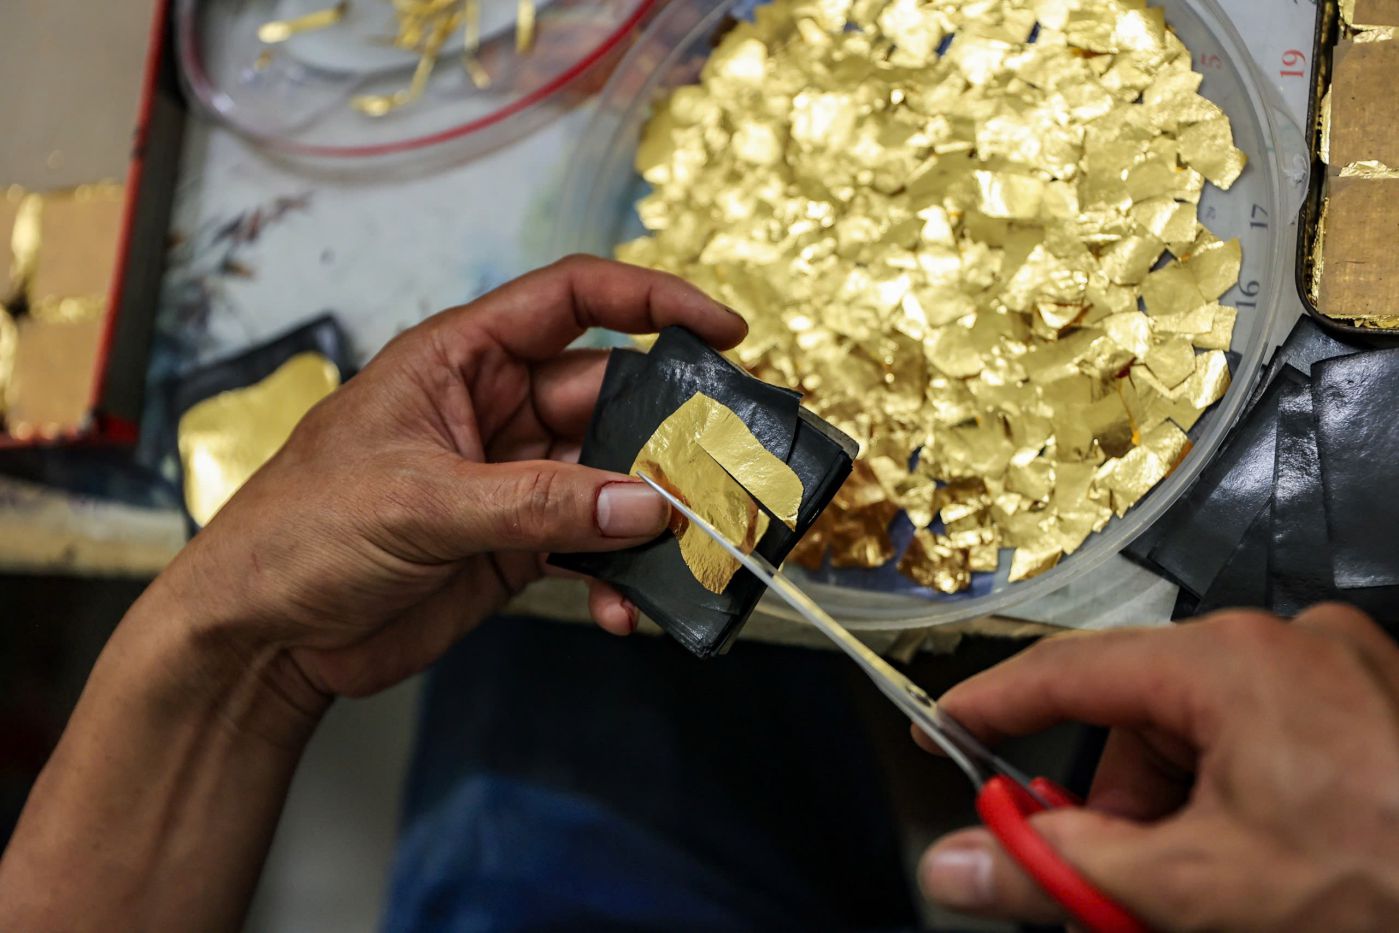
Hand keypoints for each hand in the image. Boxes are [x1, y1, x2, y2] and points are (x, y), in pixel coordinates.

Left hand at [159, 256, 746, 705]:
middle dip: (668, 435)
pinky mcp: (516, 546)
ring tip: (689, 553)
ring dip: (652, 518)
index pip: (572, 300)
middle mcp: (496, 411)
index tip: (723, 330)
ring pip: (612, 481)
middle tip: (724, 471)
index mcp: (462, 359)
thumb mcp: (417, 502)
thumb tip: (645, 505)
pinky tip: (624, 610)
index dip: (652, 301)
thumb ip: (536, 502)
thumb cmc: (300, 532)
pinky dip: (616, 579)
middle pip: (609, 399)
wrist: (261, 635)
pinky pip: (590, 549)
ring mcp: (512, 481)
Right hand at [916, 605, 1398, 930]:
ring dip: (1185, 806)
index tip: (946, 730)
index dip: (995, 707)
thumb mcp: (1194, 890)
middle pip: (1143, 715)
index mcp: (1230, 663)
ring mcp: (1341, 667)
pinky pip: (1268, 731)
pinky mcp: (1376, 700)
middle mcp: (1286, 643)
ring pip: (1207, 730)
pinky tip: (1267, 855)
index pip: (1068, 672)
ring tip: (1213, 883)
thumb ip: (1058, 871)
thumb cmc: (1384, 883)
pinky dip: (1242, 791)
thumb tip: (961, 865)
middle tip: (1116, 880)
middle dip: (1120, 804)